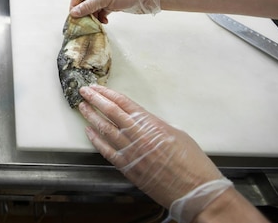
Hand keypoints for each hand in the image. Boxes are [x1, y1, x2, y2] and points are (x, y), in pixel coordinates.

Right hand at [69, 0, 159, 22]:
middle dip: (84, 13)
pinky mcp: (113, 4)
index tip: (73, 18)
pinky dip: (102, 17)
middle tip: (84, 23)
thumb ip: (88, 6)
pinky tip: (104, 21)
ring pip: (94, 9)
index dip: (74, 6)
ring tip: (95, 23)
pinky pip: (102, 12)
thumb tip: (73, 13)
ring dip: (93, 16)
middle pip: (85, 3)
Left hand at [78, 85, 231, 222]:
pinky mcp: (128, 168)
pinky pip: (107, 151)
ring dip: (91, 117)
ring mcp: (131, 152)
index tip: (97, 88)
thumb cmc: (192, 163)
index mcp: (151, 124)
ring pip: (105, 129)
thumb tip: (142, 121)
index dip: (107, 94)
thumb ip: (155, 125)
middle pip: (110, 112)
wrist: (195, 190)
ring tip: (82, 108)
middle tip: (84, 92)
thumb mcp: (177, 133)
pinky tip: (89, 132)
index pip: (123, 103)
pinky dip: (96, 140)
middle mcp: (138, 136)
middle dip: (95, 100)